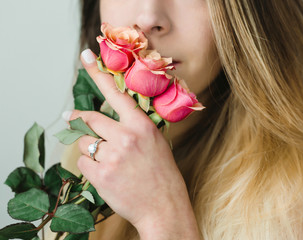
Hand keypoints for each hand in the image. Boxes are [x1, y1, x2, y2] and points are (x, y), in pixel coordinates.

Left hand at [67, 49, 199, 239]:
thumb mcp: (155, 142)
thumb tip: (110, 117)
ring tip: (106, 161)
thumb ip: (134, 126)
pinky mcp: (101, 176)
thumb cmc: (161, 173)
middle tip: (71, 118)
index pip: (116, 93)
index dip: (98, 74)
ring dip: (90, 149)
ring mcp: (113, 157)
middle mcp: (126, 137)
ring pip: (84, 142)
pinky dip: (89, 167)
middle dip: (79, 120)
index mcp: (141, 125)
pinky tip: (105, 174)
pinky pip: (82, 163)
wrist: (164, 206)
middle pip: (89, 118)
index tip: (85, 56)